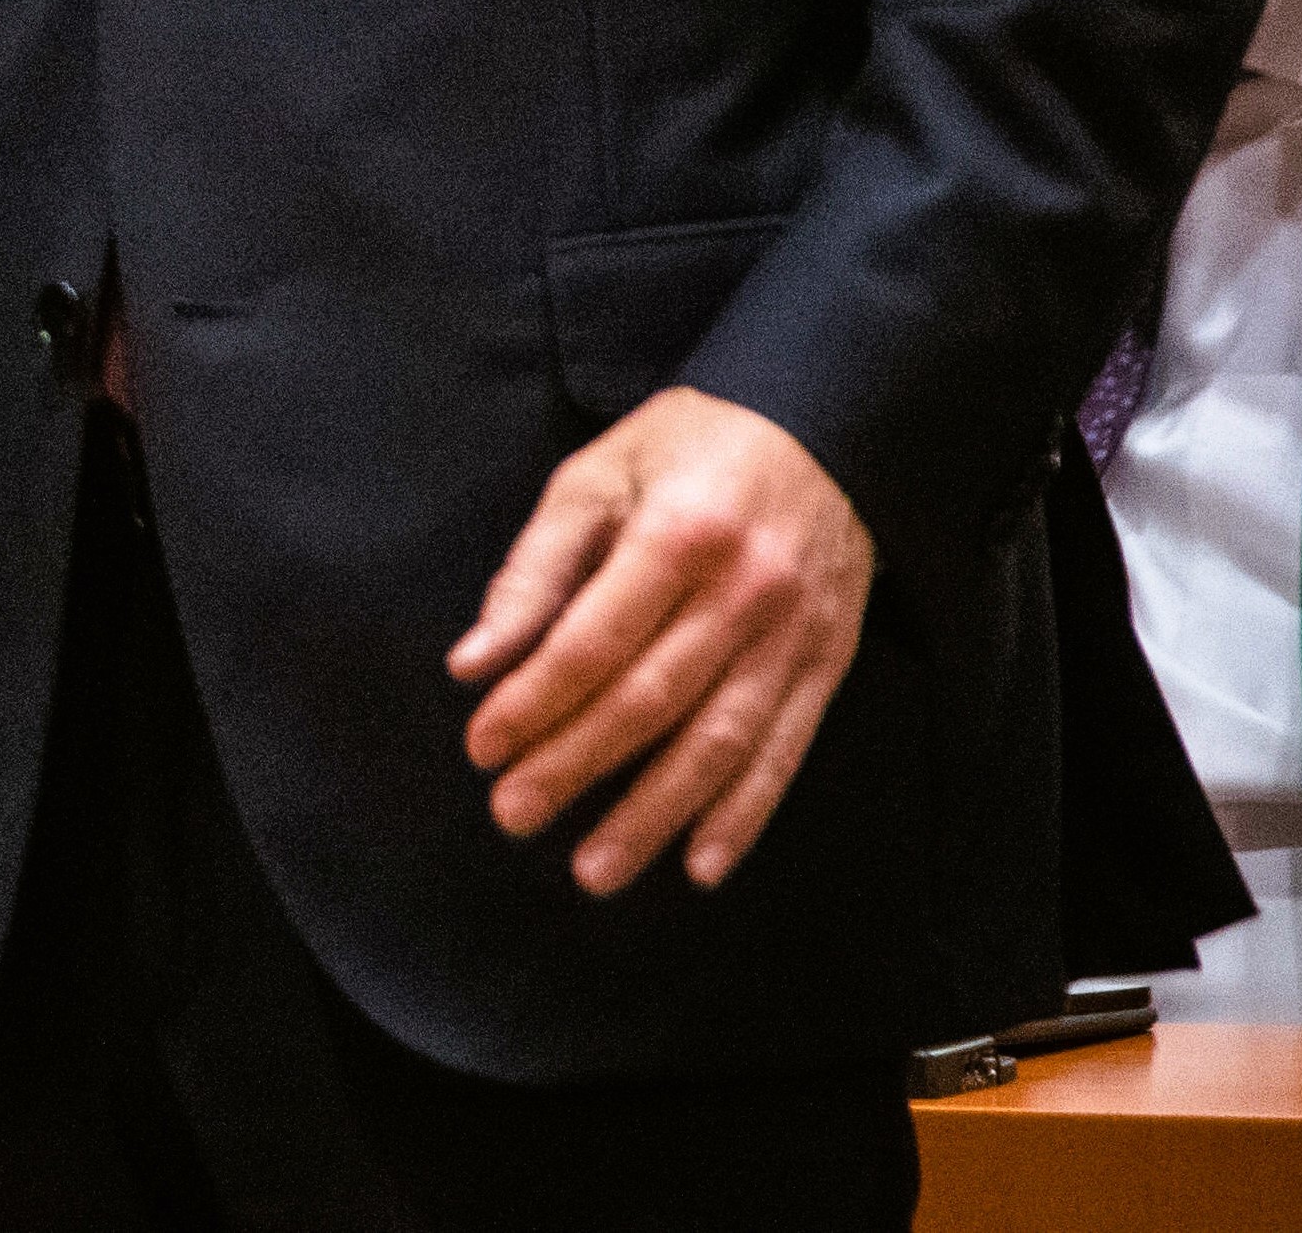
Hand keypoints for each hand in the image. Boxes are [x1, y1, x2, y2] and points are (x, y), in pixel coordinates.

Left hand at [446, 387, 870, 894]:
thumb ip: (535, 569)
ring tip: (595, 870)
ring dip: (655, 816)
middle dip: (577, 767)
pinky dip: (744, 815)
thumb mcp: (599, 476)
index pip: (594, 642)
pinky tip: (701, 864)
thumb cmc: (689, 447)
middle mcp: (745, 594)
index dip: (534, 701)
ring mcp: (795, 637)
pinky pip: (784, 753)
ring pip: (718, 744)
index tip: (482, 748)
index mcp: (679, 536)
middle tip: (514, 816)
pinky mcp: (827, 666)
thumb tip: (473, 661)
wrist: (828, 430)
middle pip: (650, 701)